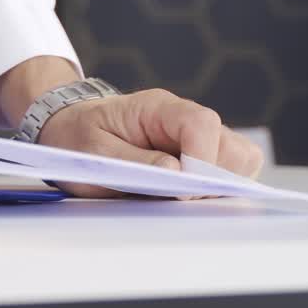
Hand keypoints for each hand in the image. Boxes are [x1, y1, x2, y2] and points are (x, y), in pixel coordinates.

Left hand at [37, 89, 264, 198]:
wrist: (69, 129)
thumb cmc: (78, 136)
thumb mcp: (92, 150)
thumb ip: (133, 160)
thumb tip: (176, 173)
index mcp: (157, 107)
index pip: (201, 123)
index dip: (201, 158)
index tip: (183, 189)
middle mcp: (184, 119)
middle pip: (232, 147)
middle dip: (214, 180)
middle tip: (178, 199)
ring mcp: (196, 139)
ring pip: (238, 162)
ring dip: (217, 188)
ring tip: (178, 200)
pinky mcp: (199, 158)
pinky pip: (227, 175)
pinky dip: (214, 191)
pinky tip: (182, 199)